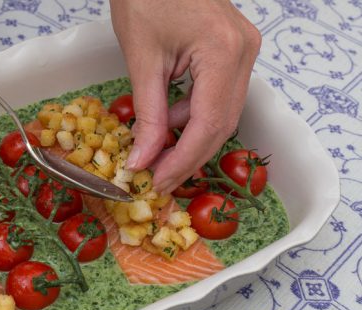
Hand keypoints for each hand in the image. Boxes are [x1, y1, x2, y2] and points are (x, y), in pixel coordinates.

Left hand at [110, 0, 260, 193]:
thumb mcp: (142, 59)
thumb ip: (148, 115)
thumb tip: (143, 160)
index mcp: (224, 52)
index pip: (209, 124)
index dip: (183, 161)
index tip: (158, 183)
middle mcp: (244, 53)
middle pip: (222, 124)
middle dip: (189, 156)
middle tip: (158, 179)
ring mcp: (243, 50)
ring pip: (223, 113)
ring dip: (191, 138)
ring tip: (157, 155)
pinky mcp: (233, 50)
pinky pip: (218, 95)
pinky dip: (193, 116)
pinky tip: (169, 124)